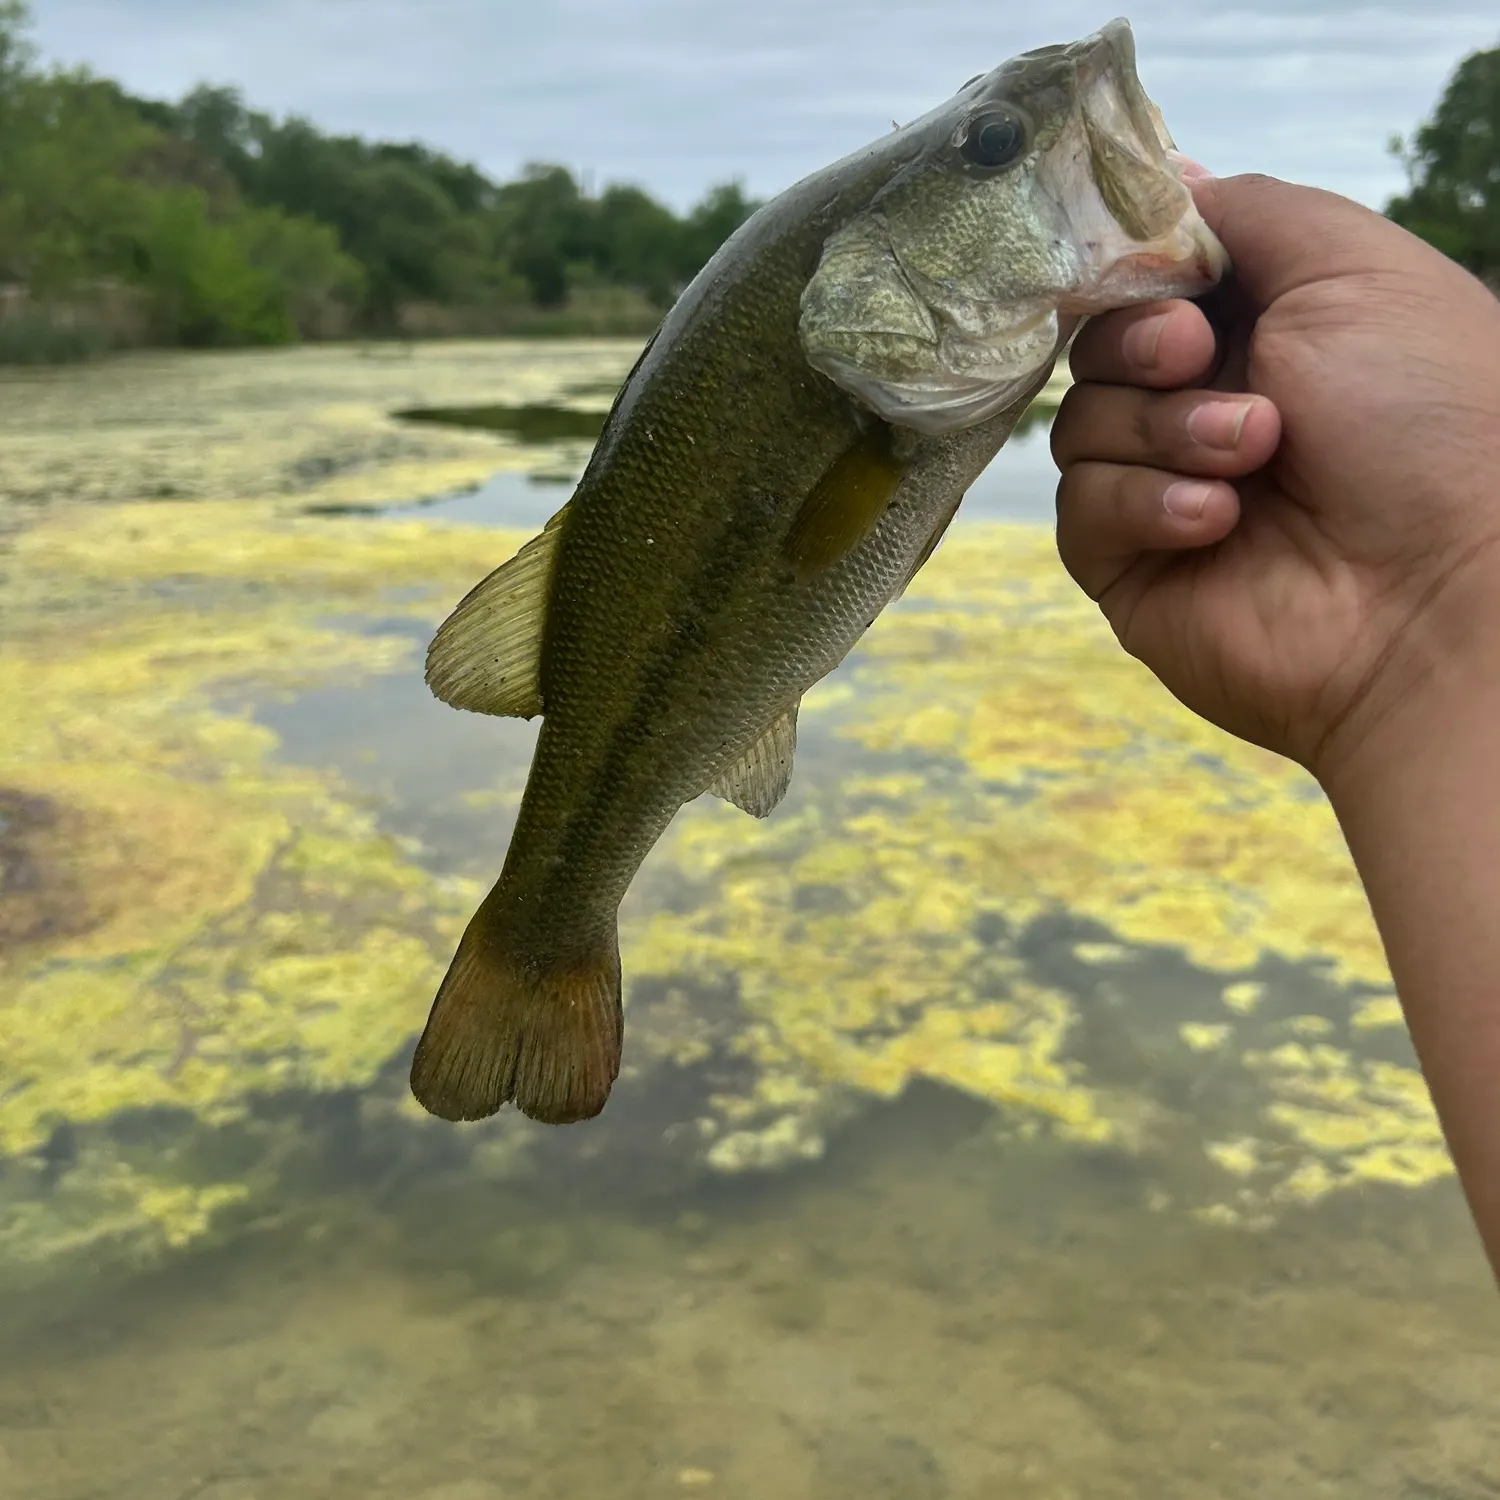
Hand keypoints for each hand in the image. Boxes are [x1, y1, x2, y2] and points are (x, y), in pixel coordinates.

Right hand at [1050, 169, 1499, 790]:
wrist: (1441, 593)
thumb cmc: (1424, 416)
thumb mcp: (1350, 267)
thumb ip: (1246, 213)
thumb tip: (1168, 182)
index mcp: (1267, 335)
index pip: (1151, 283)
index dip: (1141, 272)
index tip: (1170, 278)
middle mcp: (1209, 410)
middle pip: (1099, 348)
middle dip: (1142, 345)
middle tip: (1201, 361)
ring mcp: (1166, 493)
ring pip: (1082, 426)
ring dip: (1163, 429)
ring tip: (1252, 457)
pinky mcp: (1133, 570)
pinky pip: (1080, 512)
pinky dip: (1142, 502)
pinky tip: (1217, 521)